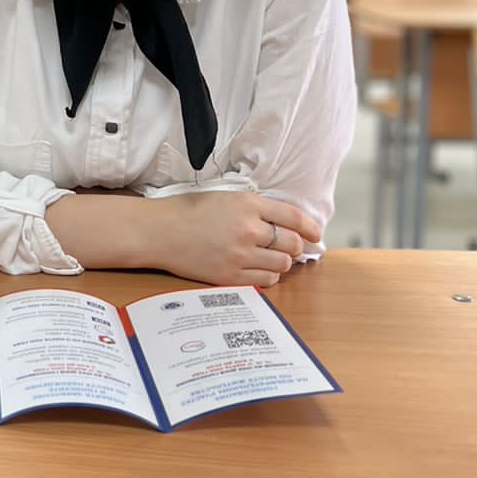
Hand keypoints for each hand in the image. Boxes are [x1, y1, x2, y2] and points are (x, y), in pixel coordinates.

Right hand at [145, 192, 321, 287]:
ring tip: (270, 257)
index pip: (294, 217)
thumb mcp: (226, 197)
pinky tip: (259, 268)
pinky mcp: (231, 275)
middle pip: (292, 243)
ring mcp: (240, 254)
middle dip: (295, 246)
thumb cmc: (189, 211)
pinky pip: (266, 280)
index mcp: (248, 204)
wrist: (160, 231)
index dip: (310, 227)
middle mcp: (248, 229)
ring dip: (282, 261)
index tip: (315, 233)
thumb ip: (256, 208)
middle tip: (289, 247)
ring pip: (282, 264)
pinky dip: (269, 275)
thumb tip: (287, 224)